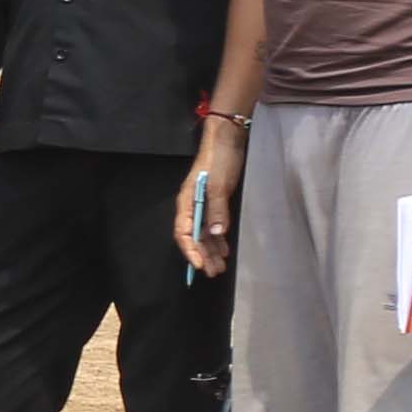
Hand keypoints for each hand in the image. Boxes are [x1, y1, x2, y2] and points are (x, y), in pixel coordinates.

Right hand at [176, 119, 247, 277]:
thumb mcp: (218, 184)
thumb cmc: (218, 159)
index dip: (190, 250)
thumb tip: (216, 232)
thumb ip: (217, 209)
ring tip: (220, 267)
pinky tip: (225, 249)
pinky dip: (219, 239)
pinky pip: (214, 225)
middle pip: (194, 237)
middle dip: (202, 255)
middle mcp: (193, 206)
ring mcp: (204, 205)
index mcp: (186, 202)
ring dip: (212, 250)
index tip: (198, 265)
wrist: (228, 139)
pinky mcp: (216, 202)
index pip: (183, 232)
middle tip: (212, 272)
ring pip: (205, 233)